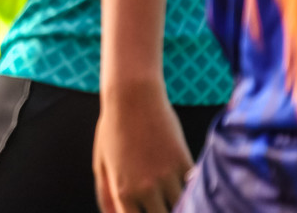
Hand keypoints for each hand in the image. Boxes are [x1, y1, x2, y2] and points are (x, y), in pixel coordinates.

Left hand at [93, 81, 191, 212]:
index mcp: (121, 191)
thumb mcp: (101, 163)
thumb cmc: (113, 129)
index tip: (148, 211)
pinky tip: (190, 190)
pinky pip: (195, 190)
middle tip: (162, 205)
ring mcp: (167, 176)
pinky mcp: (184, 162)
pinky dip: (194, 193)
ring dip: (181, 207)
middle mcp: (145, 188)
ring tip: (177, 199)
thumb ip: (106, 195)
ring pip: (183, 209)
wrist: (132, 96)